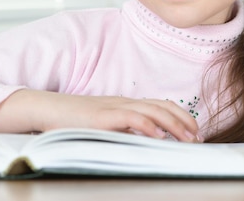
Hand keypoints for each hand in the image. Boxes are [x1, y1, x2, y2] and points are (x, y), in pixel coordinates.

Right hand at [0, 90, 202, 142]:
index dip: (179, 115)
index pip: (159, 105)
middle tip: (198, 137)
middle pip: (161, 106)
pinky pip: (131, 118)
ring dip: (174, 124)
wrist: (44, 110)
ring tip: (188, 138)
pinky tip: (159, 136)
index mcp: (123, 104)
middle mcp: (122, 103)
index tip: (193, 130)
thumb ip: (120, 130)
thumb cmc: (70, 121)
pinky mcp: (103, 117)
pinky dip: (148, 126)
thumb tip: (141, 141)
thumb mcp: (100, 125)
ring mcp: (113, 108)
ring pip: (152, 111)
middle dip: (184, 121)